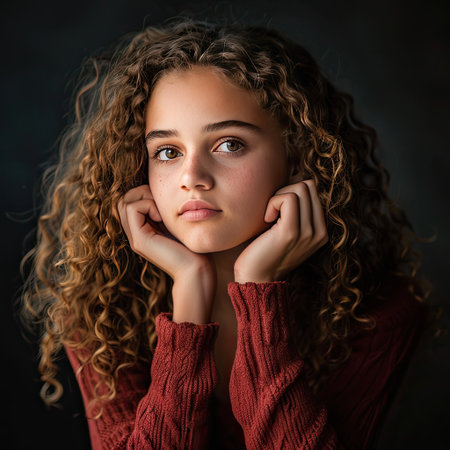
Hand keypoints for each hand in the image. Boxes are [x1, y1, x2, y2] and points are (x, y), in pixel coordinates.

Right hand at [118, 185, 215, 322]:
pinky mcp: (139, 240)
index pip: (130, 201)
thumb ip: (164, 212)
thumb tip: (157, 191)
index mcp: (142, 231)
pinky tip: (161, 217)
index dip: (144, 194)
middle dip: (142, 192)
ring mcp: (135, 238)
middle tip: (160, 203)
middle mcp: (135, 235)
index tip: (163, 203)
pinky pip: (133, 209)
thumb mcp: (175, 224)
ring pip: (125, 202)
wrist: (195, 270)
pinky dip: (147, 205)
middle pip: (124, 200)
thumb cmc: (192, 248)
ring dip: (144, 198)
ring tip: (161, 211)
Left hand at [234, 179, 327, 282]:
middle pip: (309, 185)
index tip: (277, 207)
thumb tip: (293, 176)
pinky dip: (273, 202)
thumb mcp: (286, 228)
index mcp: (321, 229)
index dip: (291, 189)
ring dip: (279, 195)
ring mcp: (309, 232)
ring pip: (301, 187)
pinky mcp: (292, 232)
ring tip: (269, 215)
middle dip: (286, 189)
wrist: (256, 278)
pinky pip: (288, 198)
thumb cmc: (264, 250)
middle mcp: (320, 231)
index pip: (313, 189)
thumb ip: (295, 210)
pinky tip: (266, 219)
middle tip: (272, 209)